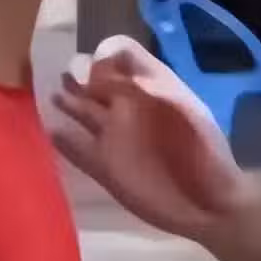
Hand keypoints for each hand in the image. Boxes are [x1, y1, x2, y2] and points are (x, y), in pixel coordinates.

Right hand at [52, 36, 246, 240]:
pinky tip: (51, 131)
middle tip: (62, 73)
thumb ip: (141, 77)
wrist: (209, 203)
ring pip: (85, 114)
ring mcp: (116, 139)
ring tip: (54, 94)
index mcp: (151, 88)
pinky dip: (64, 141)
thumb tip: (101, 57)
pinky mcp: (106, 169)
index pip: (121, 60)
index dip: (105, 57)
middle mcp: (129, 109)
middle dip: (79, 78)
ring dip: (70, 104)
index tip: (93, 63)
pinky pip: (79, 150)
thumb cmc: (201, 148)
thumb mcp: (178, 102)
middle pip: (97, 86)